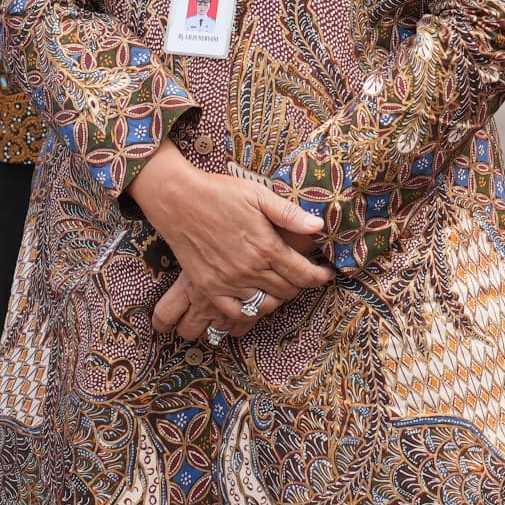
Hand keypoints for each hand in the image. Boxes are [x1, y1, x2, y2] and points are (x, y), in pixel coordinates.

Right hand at [132, 145, 333, 341]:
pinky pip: (236, 312)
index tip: (327, 273)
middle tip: (302, 274)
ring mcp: (228, 282)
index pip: (303, 274)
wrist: (177, 200)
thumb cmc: (219, 192)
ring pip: (265, 303)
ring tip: (281, 285)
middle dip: (300, 284)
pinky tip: (255, 298)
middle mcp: (250, 269)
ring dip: (278, 297)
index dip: (320, 276)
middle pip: (287, 290)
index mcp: (266, 246)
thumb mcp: (258, 194)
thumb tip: (319, 226)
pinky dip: (250, 310)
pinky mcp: (209, 288)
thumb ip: (289, 214)